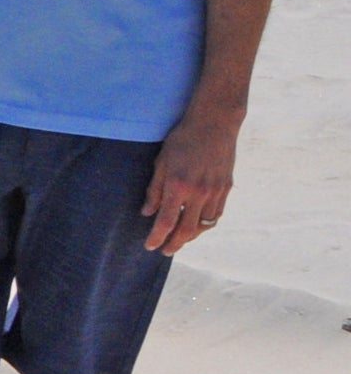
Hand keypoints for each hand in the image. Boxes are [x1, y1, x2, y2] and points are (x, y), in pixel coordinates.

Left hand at [142, 109, 240, 253]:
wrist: (214, 124)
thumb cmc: (183, 139)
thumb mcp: (161, 162)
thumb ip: (154, 190)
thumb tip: (147, 212)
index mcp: (178, 186)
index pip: (166, 222)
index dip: (157, 238)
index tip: (150, 246)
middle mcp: (199, 194)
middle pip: (187, 230)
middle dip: (175, 244)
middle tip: (166, 250)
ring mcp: (215, 192)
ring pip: (204, 226)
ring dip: (191, 237)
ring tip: (180, 239)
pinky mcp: (226, 188)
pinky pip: (216, 215)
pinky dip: (205, 224)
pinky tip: (197, 224)